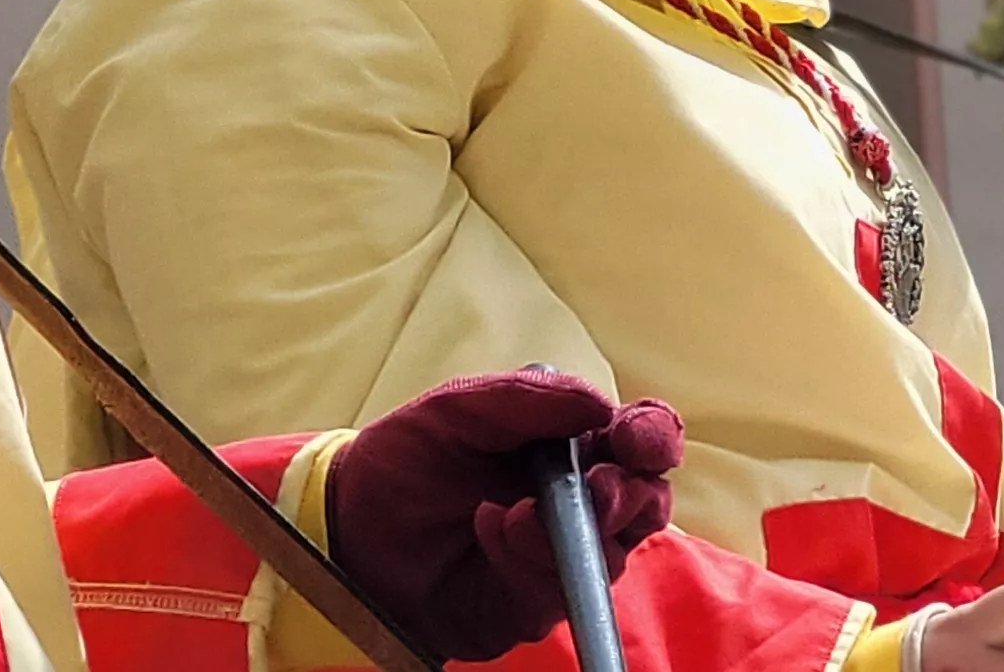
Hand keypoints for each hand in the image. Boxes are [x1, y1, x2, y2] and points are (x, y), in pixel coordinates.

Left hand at [325, 368, 680, 661]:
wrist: (351, 529)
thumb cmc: (406, 460)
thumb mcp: (455, 409)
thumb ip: (523, 398)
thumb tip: (598, 403)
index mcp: (570, 444)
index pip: (640, 438)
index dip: (652, 436)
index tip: (635, 439)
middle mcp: (578, 501)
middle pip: (646, 502)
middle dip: (630, 494)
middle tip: (595, 491)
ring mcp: (559, 557)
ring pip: (615, 554)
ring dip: (571, 532)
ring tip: (514, 516)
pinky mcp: (533, 604)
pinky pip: (559, 592)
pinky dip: (529, 563)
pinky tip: (490, 535)